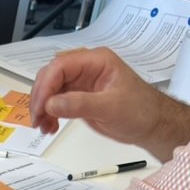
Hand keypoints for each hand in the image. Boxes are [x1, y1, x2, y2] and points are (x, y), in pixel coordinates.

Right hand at [30, 47, 189, 161]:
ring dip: (42, 108)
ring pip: (50, 90)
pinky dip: (49, 114)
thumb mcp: (110, 107)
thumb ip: (80, 104)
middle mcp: (86, 68)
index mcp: (96, 61)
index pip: (60, 66)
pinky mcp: (78, 98)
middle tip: (37, 119)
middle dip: (40, 98)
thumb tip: (51, 104)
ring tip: (43, 127)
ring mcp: (81, 83)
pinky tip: (50, 127)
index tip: (41, 107)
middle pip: (51, 76)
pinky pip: (56, 102)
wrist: (152, 125)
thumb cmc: (140, 111)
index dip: (46, 85)